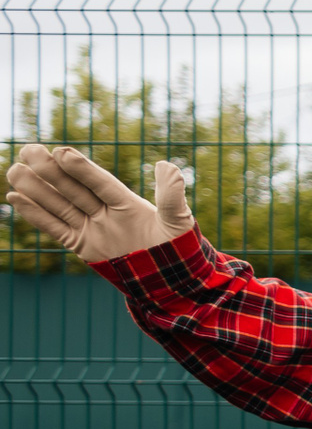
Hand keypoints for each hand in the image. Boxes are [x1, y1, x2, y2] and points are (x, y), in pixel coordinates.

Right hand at [5, 145, 194, 262]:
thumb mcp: (177, 220)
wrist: (169, 279)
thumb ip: (171, 195)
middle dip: (50, 170)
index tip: (62, 152)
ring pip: (59, 204)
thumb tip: (168, 166)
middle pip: (74, 188)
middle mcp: (105, 211)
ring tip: (13, 170)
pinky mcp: (80, 244)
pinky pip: (54, 227)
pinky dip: (35, 214)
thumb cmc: (178, 247)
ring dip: (36, 188)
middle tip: (28, 149)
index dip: (82, 169)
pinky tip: (14, 197)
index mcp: (127, 202)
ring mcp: (91, 227)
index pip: (100, 183)